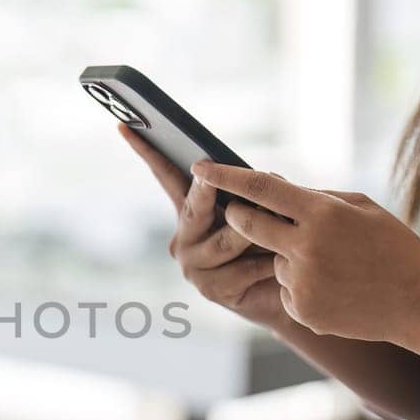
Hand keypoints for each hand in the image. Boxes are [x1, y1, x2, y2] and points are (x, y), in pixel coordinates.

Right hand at [118, 125, 285, 328]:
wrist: (295, 295)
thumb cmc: (276, 244)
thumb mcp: (262, 211)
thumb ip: (255, 194)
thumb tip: (265, 178)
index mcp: (191, 213)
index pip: (166, 177)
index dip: (146, 152)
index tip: (124, 125)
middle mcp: (184, 239)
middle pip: (193, 208)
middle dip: (205, 190)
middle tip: (209, 173)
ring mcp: (194, 267)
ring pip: (225, 240)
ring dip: (254, 231)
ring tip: (283, 226)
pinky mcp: (212, 290)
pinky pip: (244, 267)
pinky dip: (269, 261)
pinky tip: (285, 261)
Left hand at [191, 160, 419, 343]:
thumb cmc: (392, 247)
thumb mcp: (361, 208)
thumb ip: (314, 198)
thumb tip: (270, 189)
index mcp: (322, 213)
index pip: (261, 187)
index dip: (225, 176)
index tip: (199, 166)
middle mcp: (306, 247)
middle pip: (246, 224)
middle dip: (237, 216)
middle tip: (238, 212)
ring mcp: (301, 282)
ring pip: (271, 260)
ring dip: (288, 258)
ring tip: (334, 266)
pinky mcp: (300, 310)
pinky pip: (285, 289)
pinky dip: (301, 286)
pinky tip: (335, 289)